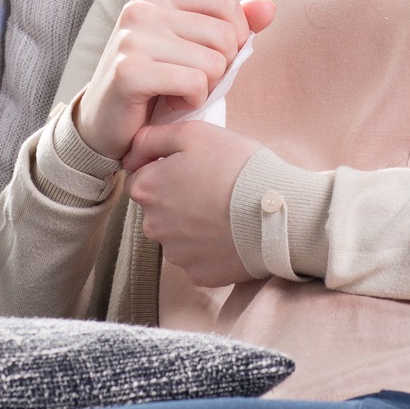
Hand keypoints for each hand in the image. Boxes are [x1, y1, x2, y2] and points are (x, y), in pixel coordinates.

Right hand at [72, 0, 274, 160]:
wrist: (106, 123)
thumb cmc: (156, 82)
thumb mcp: (195, 47)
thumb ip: (231, 25)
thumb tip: (270, 9)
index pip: (227, 3)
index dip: (234, 39)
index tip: (209, 59)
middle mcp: (140, 6)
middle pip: (224, 35)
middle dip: (219, 69)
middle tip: (188, 82)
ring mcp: (132, 36)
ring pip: (213, 62)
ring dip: (205, 89)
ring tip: (176, 92)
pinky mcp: (129, 71)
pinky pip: (194, 84)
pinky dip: (191, 102)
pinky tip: (169, 104)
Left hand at [123, 120, 262, 286]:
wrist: (277, 212)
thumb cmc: (237, 167)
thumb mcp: (194, 134)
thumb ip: (153, 137)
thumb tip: (132, 149)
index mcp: (147, 188)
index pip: (141, 178)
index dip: (166, 170)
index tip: (192, 169)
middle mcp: (153, 225)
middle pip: (158, 210)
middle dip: (178, 200)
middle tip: (213, 189)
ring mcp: (175, 254)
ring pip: (177, 236)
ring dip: (193, 226)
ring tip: (226, 212)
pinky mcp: (198, 274)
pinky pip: (198, 259)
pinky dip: (211, 249)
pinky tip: (231, 235)